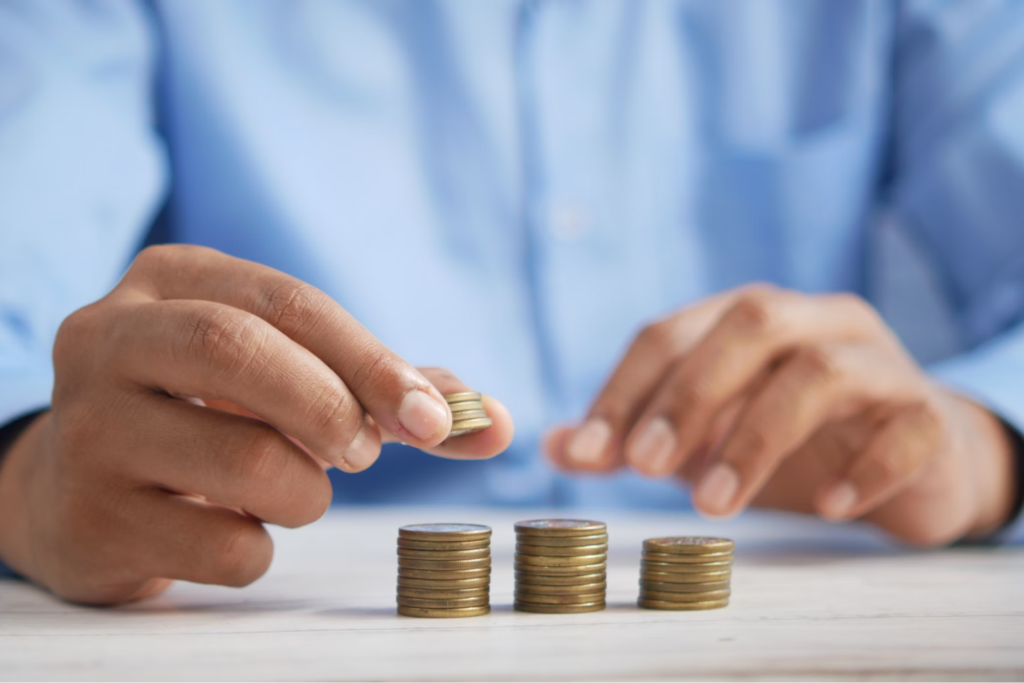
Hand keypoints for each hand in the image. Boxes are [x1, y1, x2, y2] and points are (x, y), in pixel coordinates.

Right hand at [0, 245, 512, 603]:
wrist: (79, 487)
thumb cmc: (209, 415)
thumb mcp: (283, 373)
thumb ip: (387, 390)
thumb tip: (496, 422)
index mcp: (170, 280)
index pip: (287, 301)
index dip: (372, 360)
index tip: (435, 418)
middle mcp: (110, 339)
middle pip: (240, 351)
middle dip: (332, 409)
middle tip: (363, 453)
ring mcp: (87, 429)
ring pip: (245, 462)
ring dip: (305, 492)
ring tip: (289, 489)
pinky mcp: (88, 518)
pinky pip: (223, 546)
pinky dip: (260, 548)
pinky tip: (232, 528)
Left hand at [547, 285, 1015, 545]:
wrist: (913, 458)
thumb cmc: (792, 439)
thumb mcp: (703, 437)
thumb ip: (633, 437)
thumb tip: (554, 447)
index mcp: (747, 318)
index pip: (670, 332)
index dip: (623, 389)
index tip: (587, 452)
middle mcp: (813, 321)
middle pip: (749, 323)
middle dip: (689, 395)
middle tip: (644, 467)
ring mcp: (878, 362)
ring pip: (821, 371)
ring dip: (756, 438)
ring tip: (715, 505)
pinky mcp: (928, 414)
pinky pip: (905, 427)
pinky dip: (864, 467)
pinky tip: (827, 507)